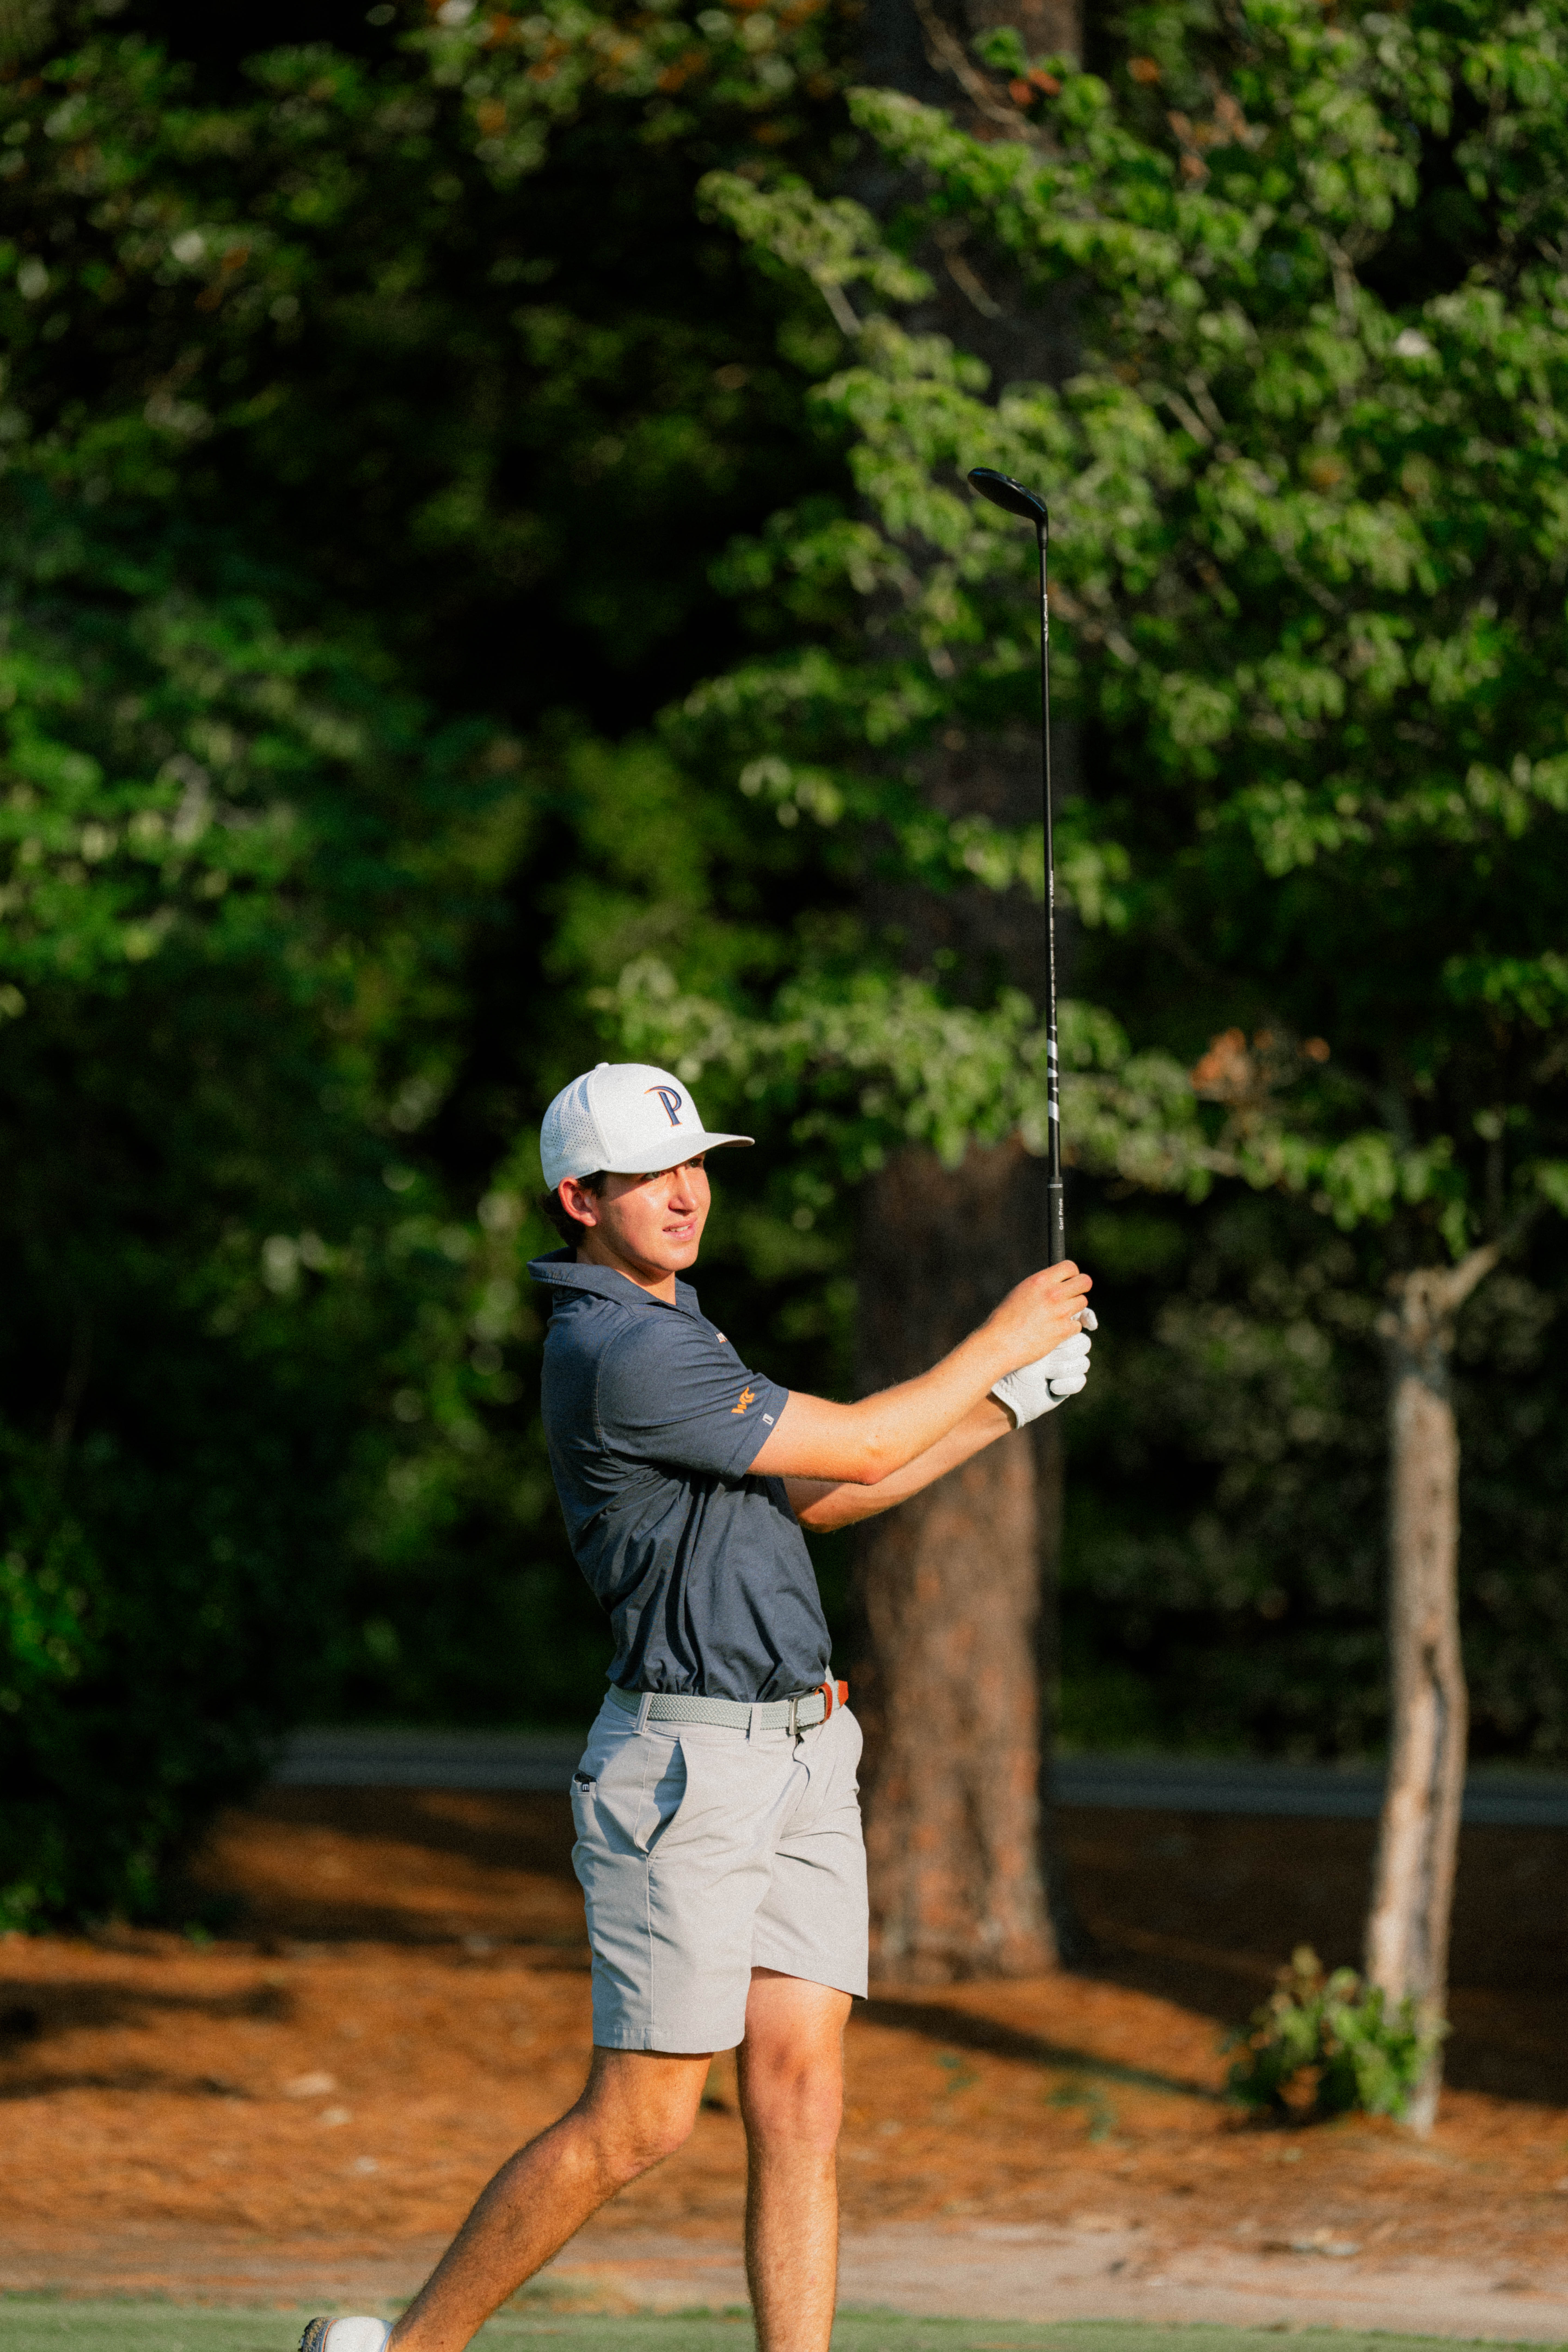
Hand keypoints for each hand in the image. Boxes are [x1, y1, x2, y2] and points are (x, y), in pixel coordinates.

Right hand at [982, 1260, 1093, 1381]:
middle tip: (1072, 1296)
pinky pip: (1077, 1325)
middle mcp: (1053, 1293)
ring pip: (1083, 1303)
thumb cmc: (1005, 1319)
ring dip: (1074, 1309)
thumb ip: (1042, 1286)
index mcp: (1041, 1280)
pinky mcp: (1064, 1330)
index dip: (1072, 1274)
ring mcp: (1061, 1312)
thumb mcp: (1021, 1292)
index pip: (1070, 1266)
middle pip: (1085, 1282)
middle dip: (1081, 1288)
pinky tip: (1055, 1330)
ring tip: (1058, 1315)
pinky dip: (1069, 1328)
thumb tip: (1059, 1285)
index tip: (1068, 1281)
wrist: (1000, 1343)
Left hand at [991, 1322, 1094, 1428]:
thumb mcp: (1031, 1335)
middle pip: (1083, 1343)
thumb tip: (1070, 1312)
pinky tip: (1051, 1385)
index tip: (1085, 1325)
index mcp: (1054, 1334)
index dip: (1081, 1324)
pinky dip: (1064, 1384)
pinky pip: (1079, 1381)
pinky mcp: (1069, 1386)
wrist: (1007, 1387)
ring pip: (1083, 1363)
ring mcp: (1067, 1368)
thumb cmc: (1014, 1359)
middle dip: (1065, 1351)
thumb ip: (1049, 1319)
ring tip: (1044, 1372)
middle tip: (1047, 1357)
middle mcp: (1063, 1350)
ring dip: (1061, 1368)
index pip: (1077, 1325)